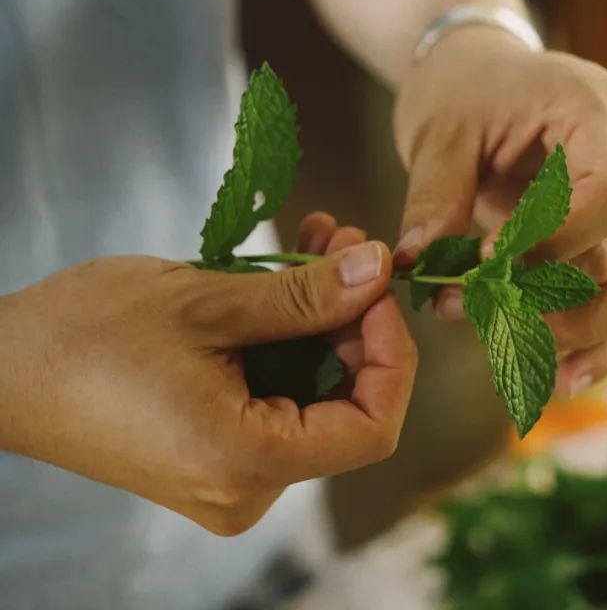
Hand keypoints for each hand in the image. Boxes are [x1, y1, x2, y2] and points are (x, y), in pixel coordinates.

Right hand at [0, 226, 415, 535]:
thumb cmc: (84, 336)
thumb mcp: (209, 303)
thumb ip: (306, 295)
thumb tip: (378, 270)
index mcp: (247, 464)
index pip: (374, 427)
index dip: (393, 352)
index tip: (379, 286)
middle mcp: (245, 489)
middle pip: (346, 408)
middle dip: (356, 320)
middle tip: (347, 245)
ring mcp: (228, 479)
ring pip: (313, 397)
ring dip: (323, 320)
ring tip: (318, 246)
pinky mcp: (212, 458)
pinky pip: (275, 401)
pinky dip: (288, 342)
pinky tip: (284, 281)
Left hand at [393, 27, 606, 392]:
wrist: (485, 76)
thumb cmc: (465, 90)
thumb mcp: (439, 131)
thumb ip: (434, 198)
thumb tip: (420, 264)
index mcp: (596, 110)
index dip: (554, 242)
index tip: (487, 266)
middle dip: (547, 297)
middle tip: (473, 313)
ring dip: (586, 332)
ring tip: (529, 366)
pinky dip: (596, 339)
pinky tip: (560, 378)